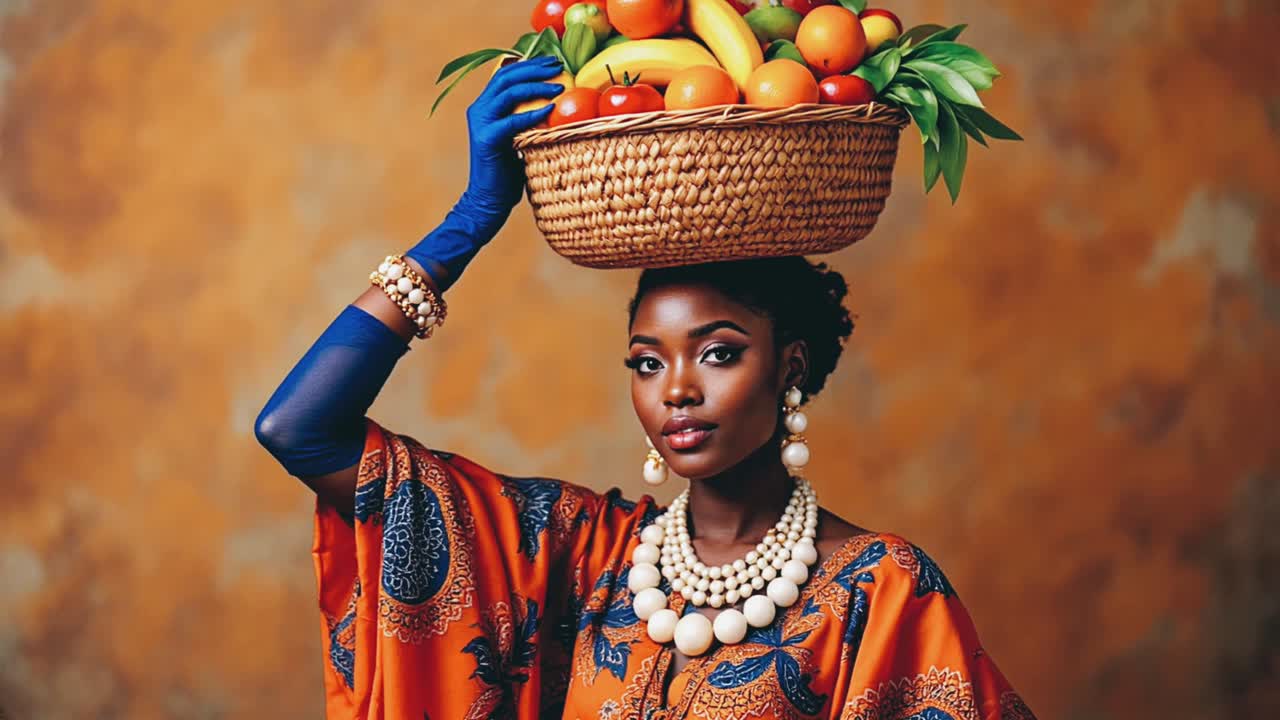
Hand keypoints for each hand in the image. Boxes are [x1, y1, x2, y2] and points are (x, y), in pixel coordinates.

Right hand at [465, 55, 564, 214]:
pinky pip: (511, 120)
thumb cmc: (508, 172)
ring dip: (535, 86)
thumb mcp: (519, 138)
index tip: (553, 61)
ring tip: (559, 86)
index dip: (529, 64)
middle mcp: (479, 110)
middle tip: (558, 65)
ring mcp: (480, 123)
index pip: (505, 74)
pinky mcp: (486, 139)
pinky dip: (532, 113)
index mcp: (485, 106)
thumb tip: (555, 104)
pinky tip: (550, 109)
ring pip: (507, 93)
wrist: (488, 200)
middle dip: (533, 68)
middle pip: (506, 77)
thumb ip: (526, 119)